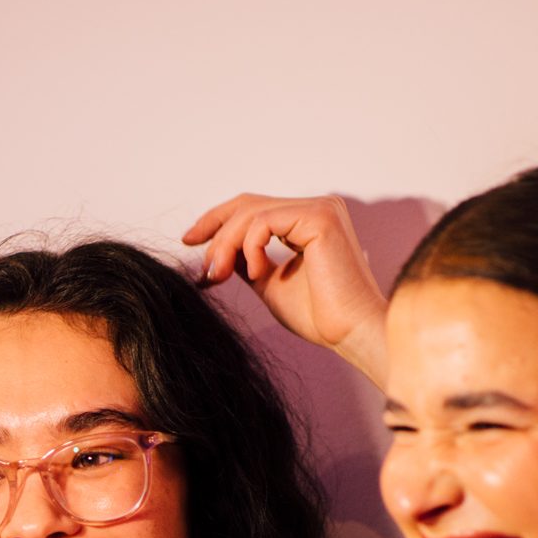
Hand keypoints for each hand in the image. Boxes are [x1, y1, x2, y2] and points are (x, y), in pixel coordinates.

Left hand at [183, 193, 388, 385]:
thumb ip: (246, 261)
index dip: (216, 220)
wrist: (348, 332)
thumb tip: (215, 252)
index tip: (190, 241)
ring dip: (226, 245)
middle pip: (247, 204)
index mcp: (308, 220)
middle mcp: (318, 207)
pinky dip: (250, 247)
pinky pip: (264, 222)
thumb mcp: (268, 282)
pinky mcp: (320, 217)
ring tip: (219, 276)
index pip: (253, 207)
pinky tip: (256, 273)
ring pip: (251, 213)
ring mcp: (321, 208)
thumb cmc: (318, 315)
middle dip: (216, 233)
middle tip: (204, 269)